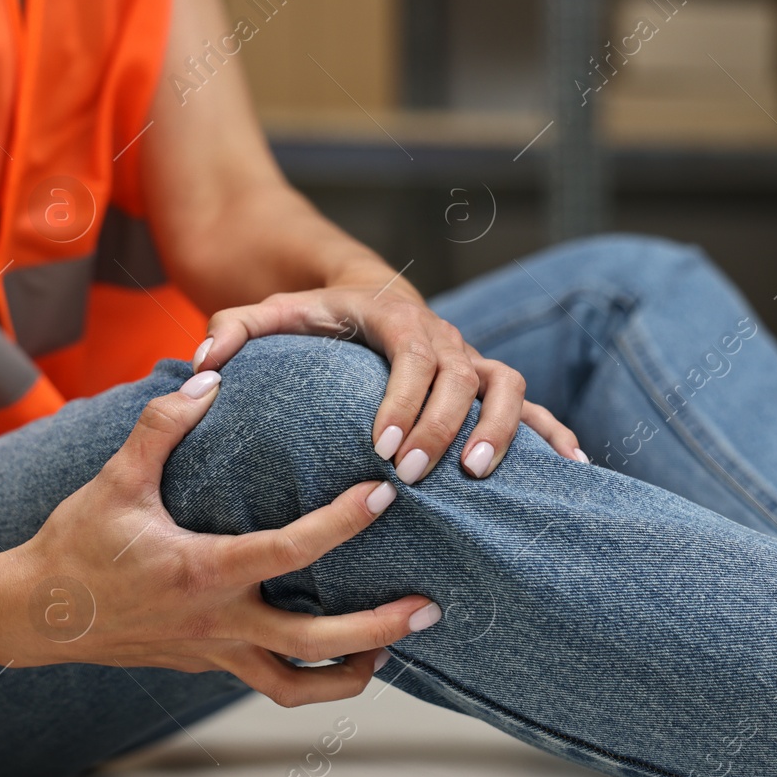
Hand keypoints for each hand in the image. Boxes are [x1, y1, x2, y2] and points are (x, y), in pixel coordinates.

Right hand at [6, 371, 440, 705]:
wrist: (31, 616)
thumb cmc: (74, 544)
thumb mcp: (113, 479)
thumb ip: (161, 426)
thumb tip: (209, 380)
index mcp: (200, 572)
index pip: (289, 552)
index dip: (341, 524)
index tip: (384, 495)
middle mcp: (216, 622)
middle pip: (315, 643)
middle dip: (379, 629)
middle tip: (429, 608)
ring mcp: (212, 652)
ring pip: (298, 687)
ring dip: (352, 672)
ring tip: (393, 647)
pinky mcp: (205, 664)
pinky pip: (270, 683)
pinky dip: (309, 676)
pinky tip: (334, 652)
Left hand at [192, 267, 584, 484]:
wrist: (363, 299)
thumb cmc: (313, 319)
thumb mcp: (269, 314)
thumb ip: (232, 330)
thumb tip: (203, 361)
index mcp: (396, 316)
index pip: (410, 352)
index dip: (403, 398)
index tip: (381, 445)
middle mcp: (443, 337)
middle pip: (459, 376)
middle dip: (439, 426)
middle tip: (410, 474)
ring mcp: (472, 361)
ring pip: (506, 387)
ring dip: (499, 430)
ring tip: (474, 477)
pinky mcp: (488, 387)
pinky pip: (536, 407)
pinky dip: (556, 434)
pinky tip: (573, 470)